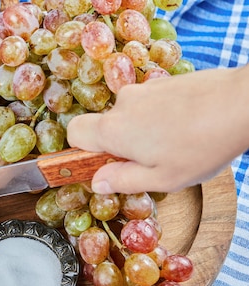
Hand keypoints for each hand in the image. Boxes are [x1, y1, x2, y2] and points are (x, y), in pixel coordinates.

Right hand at [67, 66, 248, 193]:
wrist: (241, 104)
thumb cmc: (201, 146)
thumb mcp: (161, 179)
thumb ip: (123, 180)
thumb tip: (98, 182)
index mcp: (114, 130)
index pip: (74, 133)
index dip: (81, 150)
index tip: (101, 163)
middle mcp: (123, 104)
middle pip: (105, 126)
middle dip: (120, 144)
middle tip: (149, 160)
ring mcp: (145, 89)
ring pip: (130, 114)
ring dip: (143, 130)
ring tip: (175, 144)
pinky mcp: (165, 81)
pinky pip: (150, 103)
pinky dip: (161, 115)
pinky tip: (186, 127)